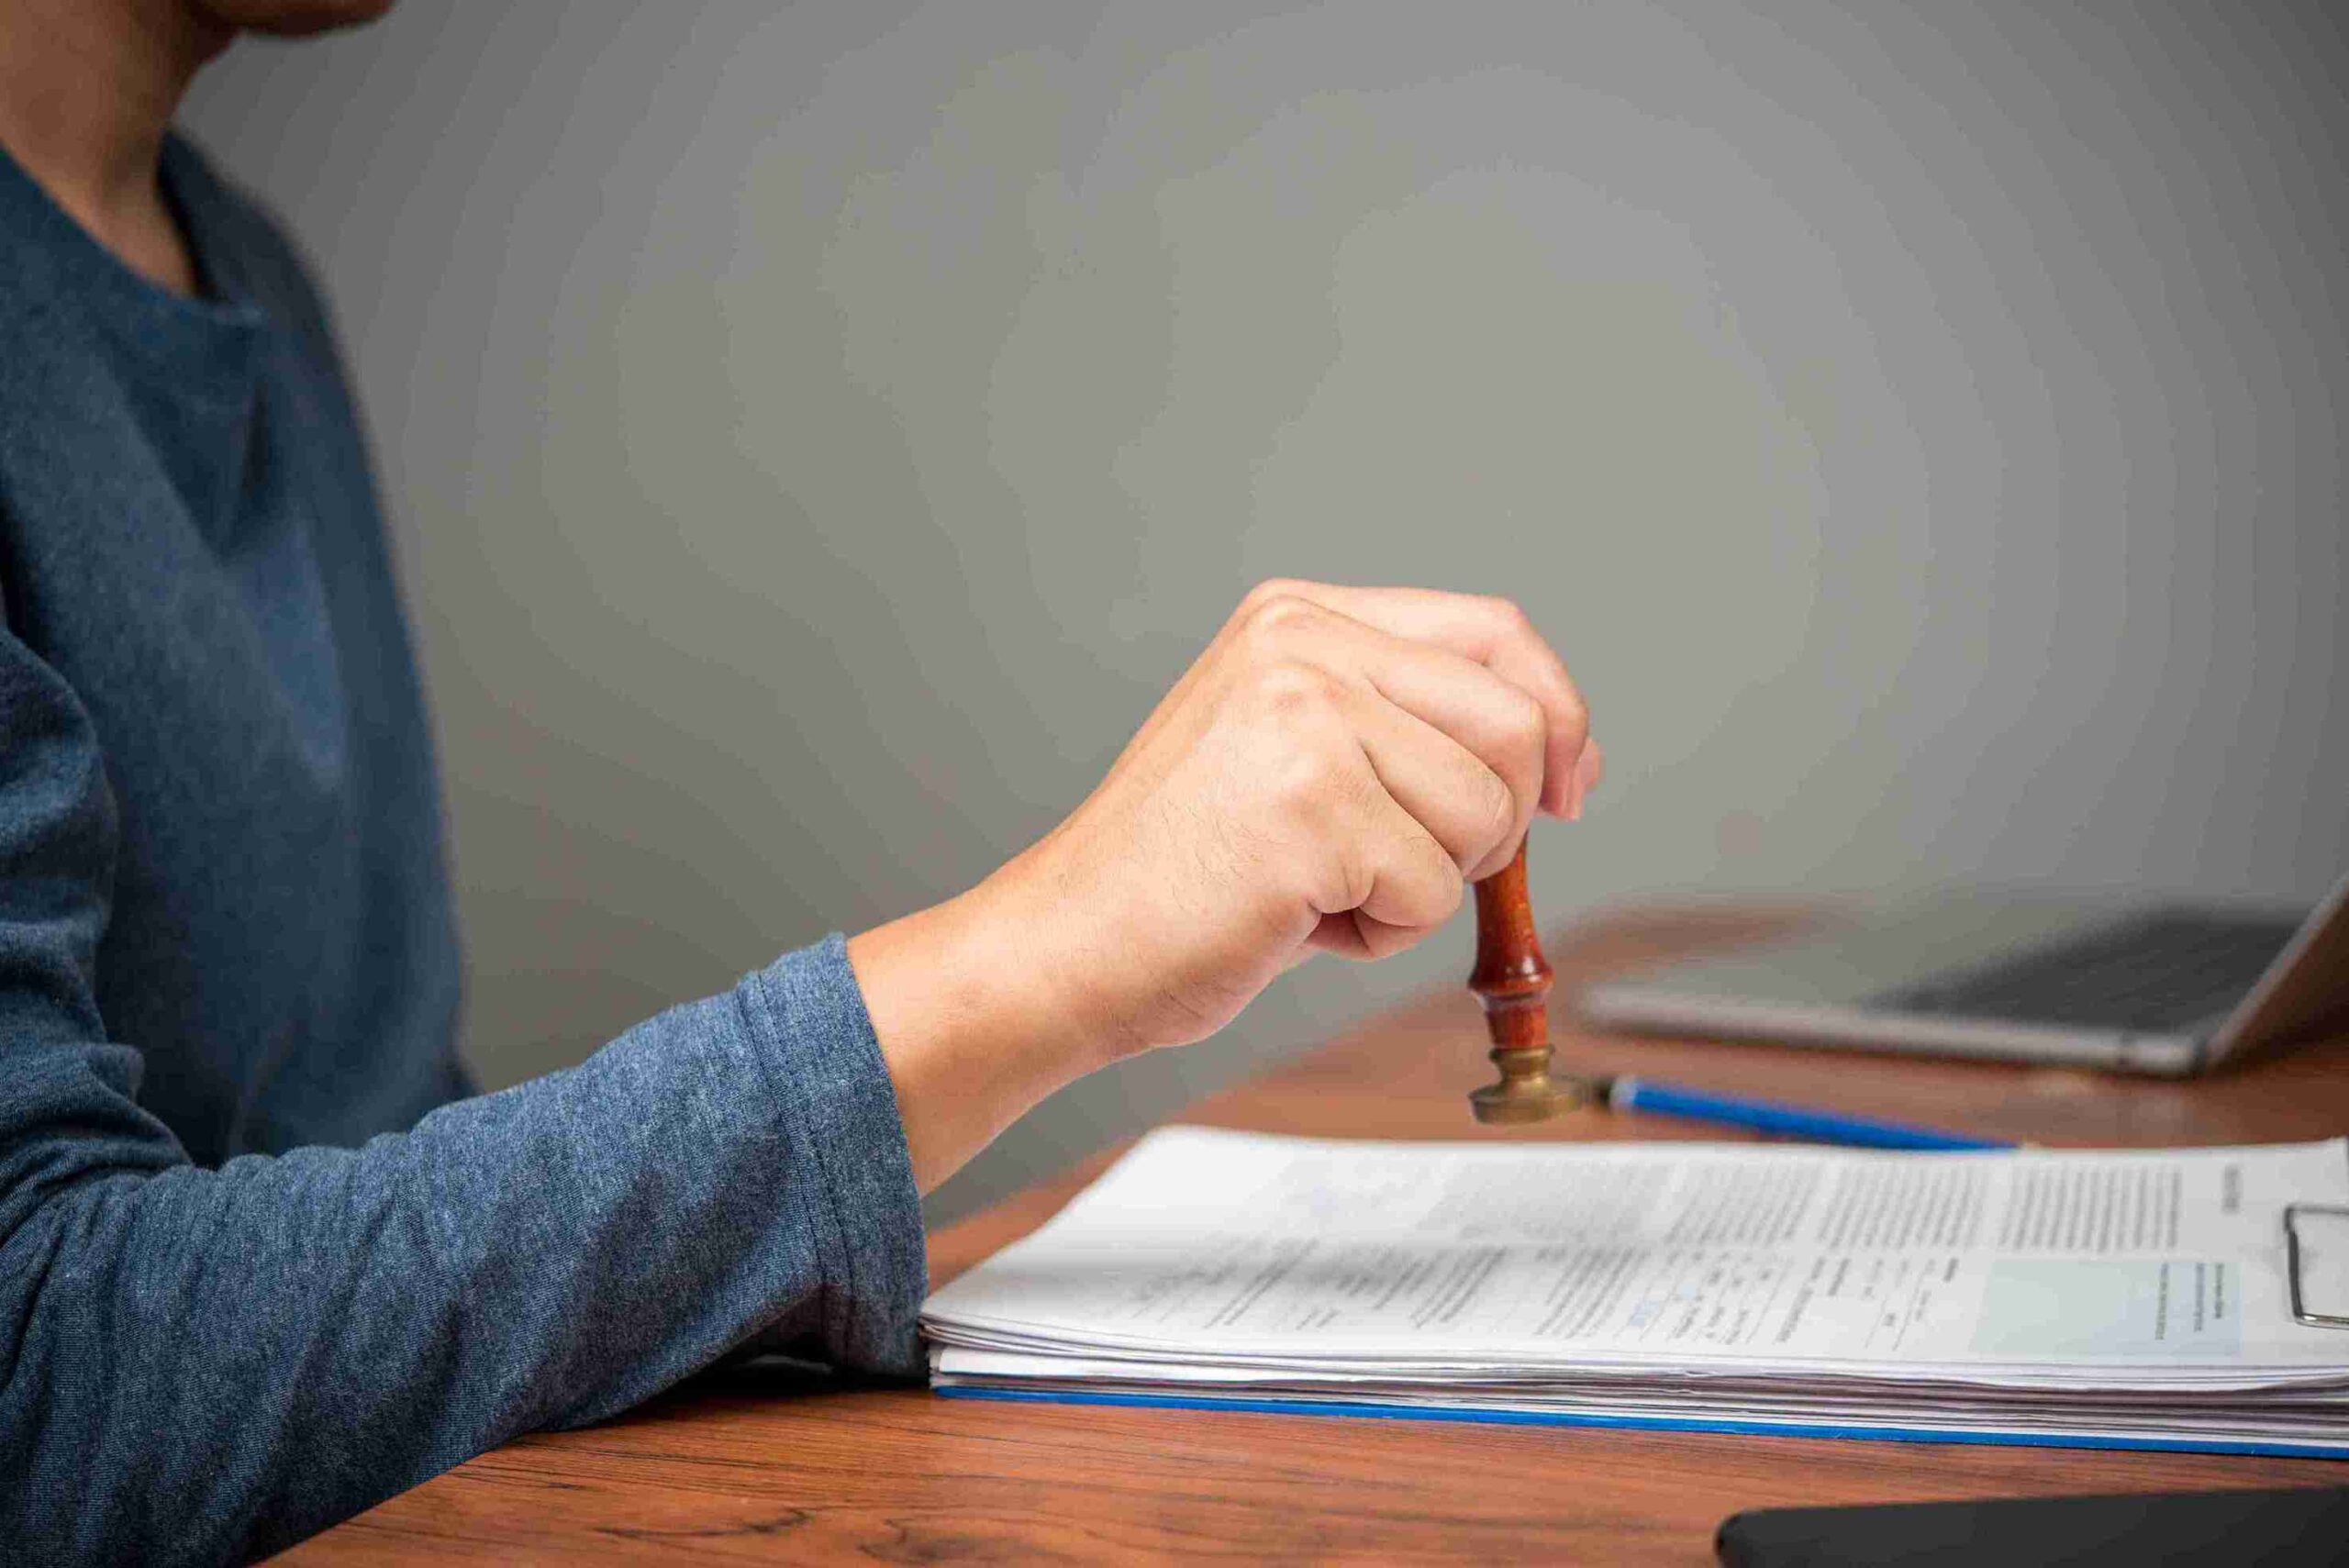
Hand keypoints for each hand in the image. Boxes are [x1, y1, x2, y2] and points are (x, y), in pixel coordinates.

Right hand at [848, 581, 1598, 1189]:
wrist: (1068, 945)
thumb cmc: (1179, 873)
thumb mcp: (1291, 752)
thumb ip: (1403, 726)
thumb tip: (1559, 760)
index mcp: (1298, 617)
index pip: (1495, 633)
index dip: (1557, 714)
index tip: (1569, 789)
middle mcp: (1304, 644)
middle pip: (1516, 723)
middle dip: (1495, 821)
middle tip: (1403, 867)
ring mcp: (1307, 717)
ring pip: (1486, 815)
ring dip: (1423, 885)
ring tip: (1320, 889)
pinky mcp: (1312, 805)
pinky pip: (1432, 891)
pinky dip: (1380, 931)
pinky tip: (1295, 918)